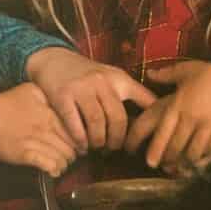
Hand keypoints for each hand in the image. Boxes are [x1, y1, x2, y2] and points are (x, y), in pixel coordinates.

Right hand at [0, 83, 75, 175]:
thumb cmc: (6, 102)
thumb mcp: (32, 90)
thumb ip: (50, 95)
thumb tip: (65, 102)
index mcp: (49, 114)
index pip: (76, 133)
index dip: (80, 142)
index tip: (78, 145)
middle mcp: (45, 128)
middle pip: (72, 148)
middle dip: (73, 155)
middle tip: (69, 156)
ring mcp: (35, 142)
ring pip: (63, 159)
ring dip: (63, 164)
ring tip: (60, 163)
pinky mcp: (25, 154)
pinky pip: (48, 166)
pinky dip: (53, 170)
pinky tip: (52, 169)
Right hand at [26, 48, 155, 151]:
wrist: (53, 60)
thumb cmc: (87, 75)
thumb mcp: (112, 78)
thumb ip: (133, 94)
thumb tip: (157, 116)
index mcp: (119, 78)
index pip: (144, 100)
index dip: (150, 122)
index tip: (147, 139)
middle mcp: (102, 81)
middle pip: (118, 118)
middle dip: (117, 140)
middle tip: (113, 149)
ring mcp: (82, 88)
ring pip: (97, 123)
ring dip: (98, 141)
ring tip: (97, 147)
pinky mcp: (62, 95)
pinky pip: (75, 124)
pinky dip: (80, 140)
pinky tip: (82, 146)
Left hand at [129, 61, 210, 173]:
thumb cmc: (209, 72)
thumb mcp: (185, 70)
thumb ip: (166, 74)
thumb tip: (150, 73)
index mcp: (179, 104)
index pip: (163, 133)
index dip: (155, 150)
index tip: (150, 161)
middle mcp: (192, 117)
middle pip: (176, 146)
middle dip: (168, 158)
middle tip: (163, 164)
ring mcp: (209, 125)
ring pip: (193, 151)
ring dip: (185, 161)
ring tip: (180, 165)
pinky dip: (204, 157)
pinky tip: (199, 159)